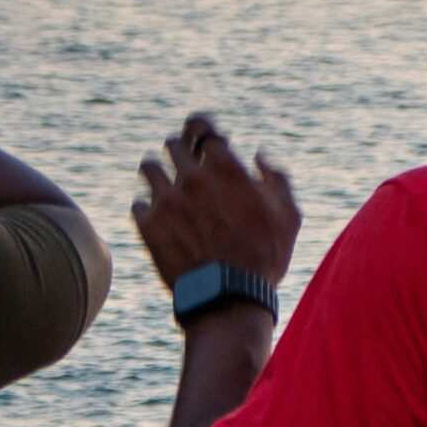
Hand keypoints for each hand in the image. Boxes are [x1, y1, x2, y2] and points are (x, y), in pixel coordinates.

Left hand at [133, 113, 301, 288]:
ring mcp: (167, 200)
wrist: (229, 298)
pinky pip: (138, 204)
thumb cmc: (263, 258)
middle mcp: (193, 178)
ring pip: (149, 168)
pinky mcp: (149, 225)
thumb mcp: (288, 217)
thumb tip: (259, 157)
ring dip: (157, 173)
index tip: (201, 138)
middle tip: (181, 162)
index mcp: (226, 169)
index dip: (202, 131)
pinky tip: (158, 219)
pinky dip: (147, 210)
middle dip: (179, 150)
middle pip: (172, 144)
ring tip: (162, 185)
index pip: (203, 128)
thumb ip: (276, 179)